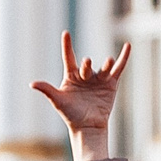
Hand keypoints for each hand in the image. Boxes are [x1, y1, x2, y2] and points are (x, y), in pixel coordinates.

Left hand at [31, 33, 130, 160]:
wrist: (87, 127)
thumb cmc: (70, 115)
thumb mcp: (58, 101)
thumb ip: (47, 90)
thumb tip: (32, 84)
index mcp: (71, 77)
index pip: (69, 58)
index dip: (67, 46)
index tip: (66, 33)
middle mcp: (85, 75)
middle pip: (86, 65)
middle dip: (86, 65)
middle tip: (86, 63)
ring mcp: (99, 79)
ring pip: (103, 67)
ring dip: (105, 64)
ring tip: (107, 61)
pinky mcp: (111, 84)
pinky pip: (118, 68)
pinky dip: (123, 57)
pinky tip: (128, 46)